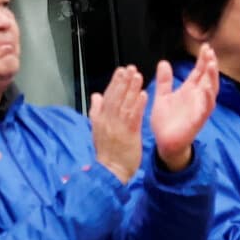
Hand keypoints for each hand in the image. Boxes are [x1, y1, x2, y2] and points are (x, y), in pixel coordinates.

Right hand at [89, 65, 147, 182]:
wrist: (110, 171)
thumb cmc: (106, 151)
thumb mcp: (96, 129)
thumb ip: (96, 111)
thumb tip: (96, 95)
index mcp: (100, 119)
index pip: (107, 96)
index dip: (114, 82)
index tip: (120, 70)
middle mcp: (108, 120)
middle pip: (116, 97)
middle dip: (123, 81)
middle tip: (130, 68)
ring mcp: (118, 127)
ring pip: (125, 104)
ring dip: (132, 89)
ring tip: (138, 76)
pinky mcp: (129, 135)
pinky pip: (134, 117)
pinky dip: (138, 105)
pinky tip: (144, 95)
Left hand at [150, 44, 219, 170]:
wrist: (164, 143)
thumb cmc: (165, 122)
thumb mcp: (162, 97)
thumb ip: (164, 81)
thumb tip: (164, 62)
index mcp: (189, 91)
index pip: (199, 72)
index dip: (203, 60)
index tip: (205, 47)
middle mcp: (197, 98)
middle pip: (208, 78)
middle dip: (210, 65)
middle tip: (210, 51)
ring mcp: (199, 108)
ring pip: (211, 91)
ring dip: (212, 78)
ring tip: (211, 64)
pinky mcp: (198, 120)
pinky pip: (206, 108)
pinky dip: (208, 98)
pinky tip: (207, 88)